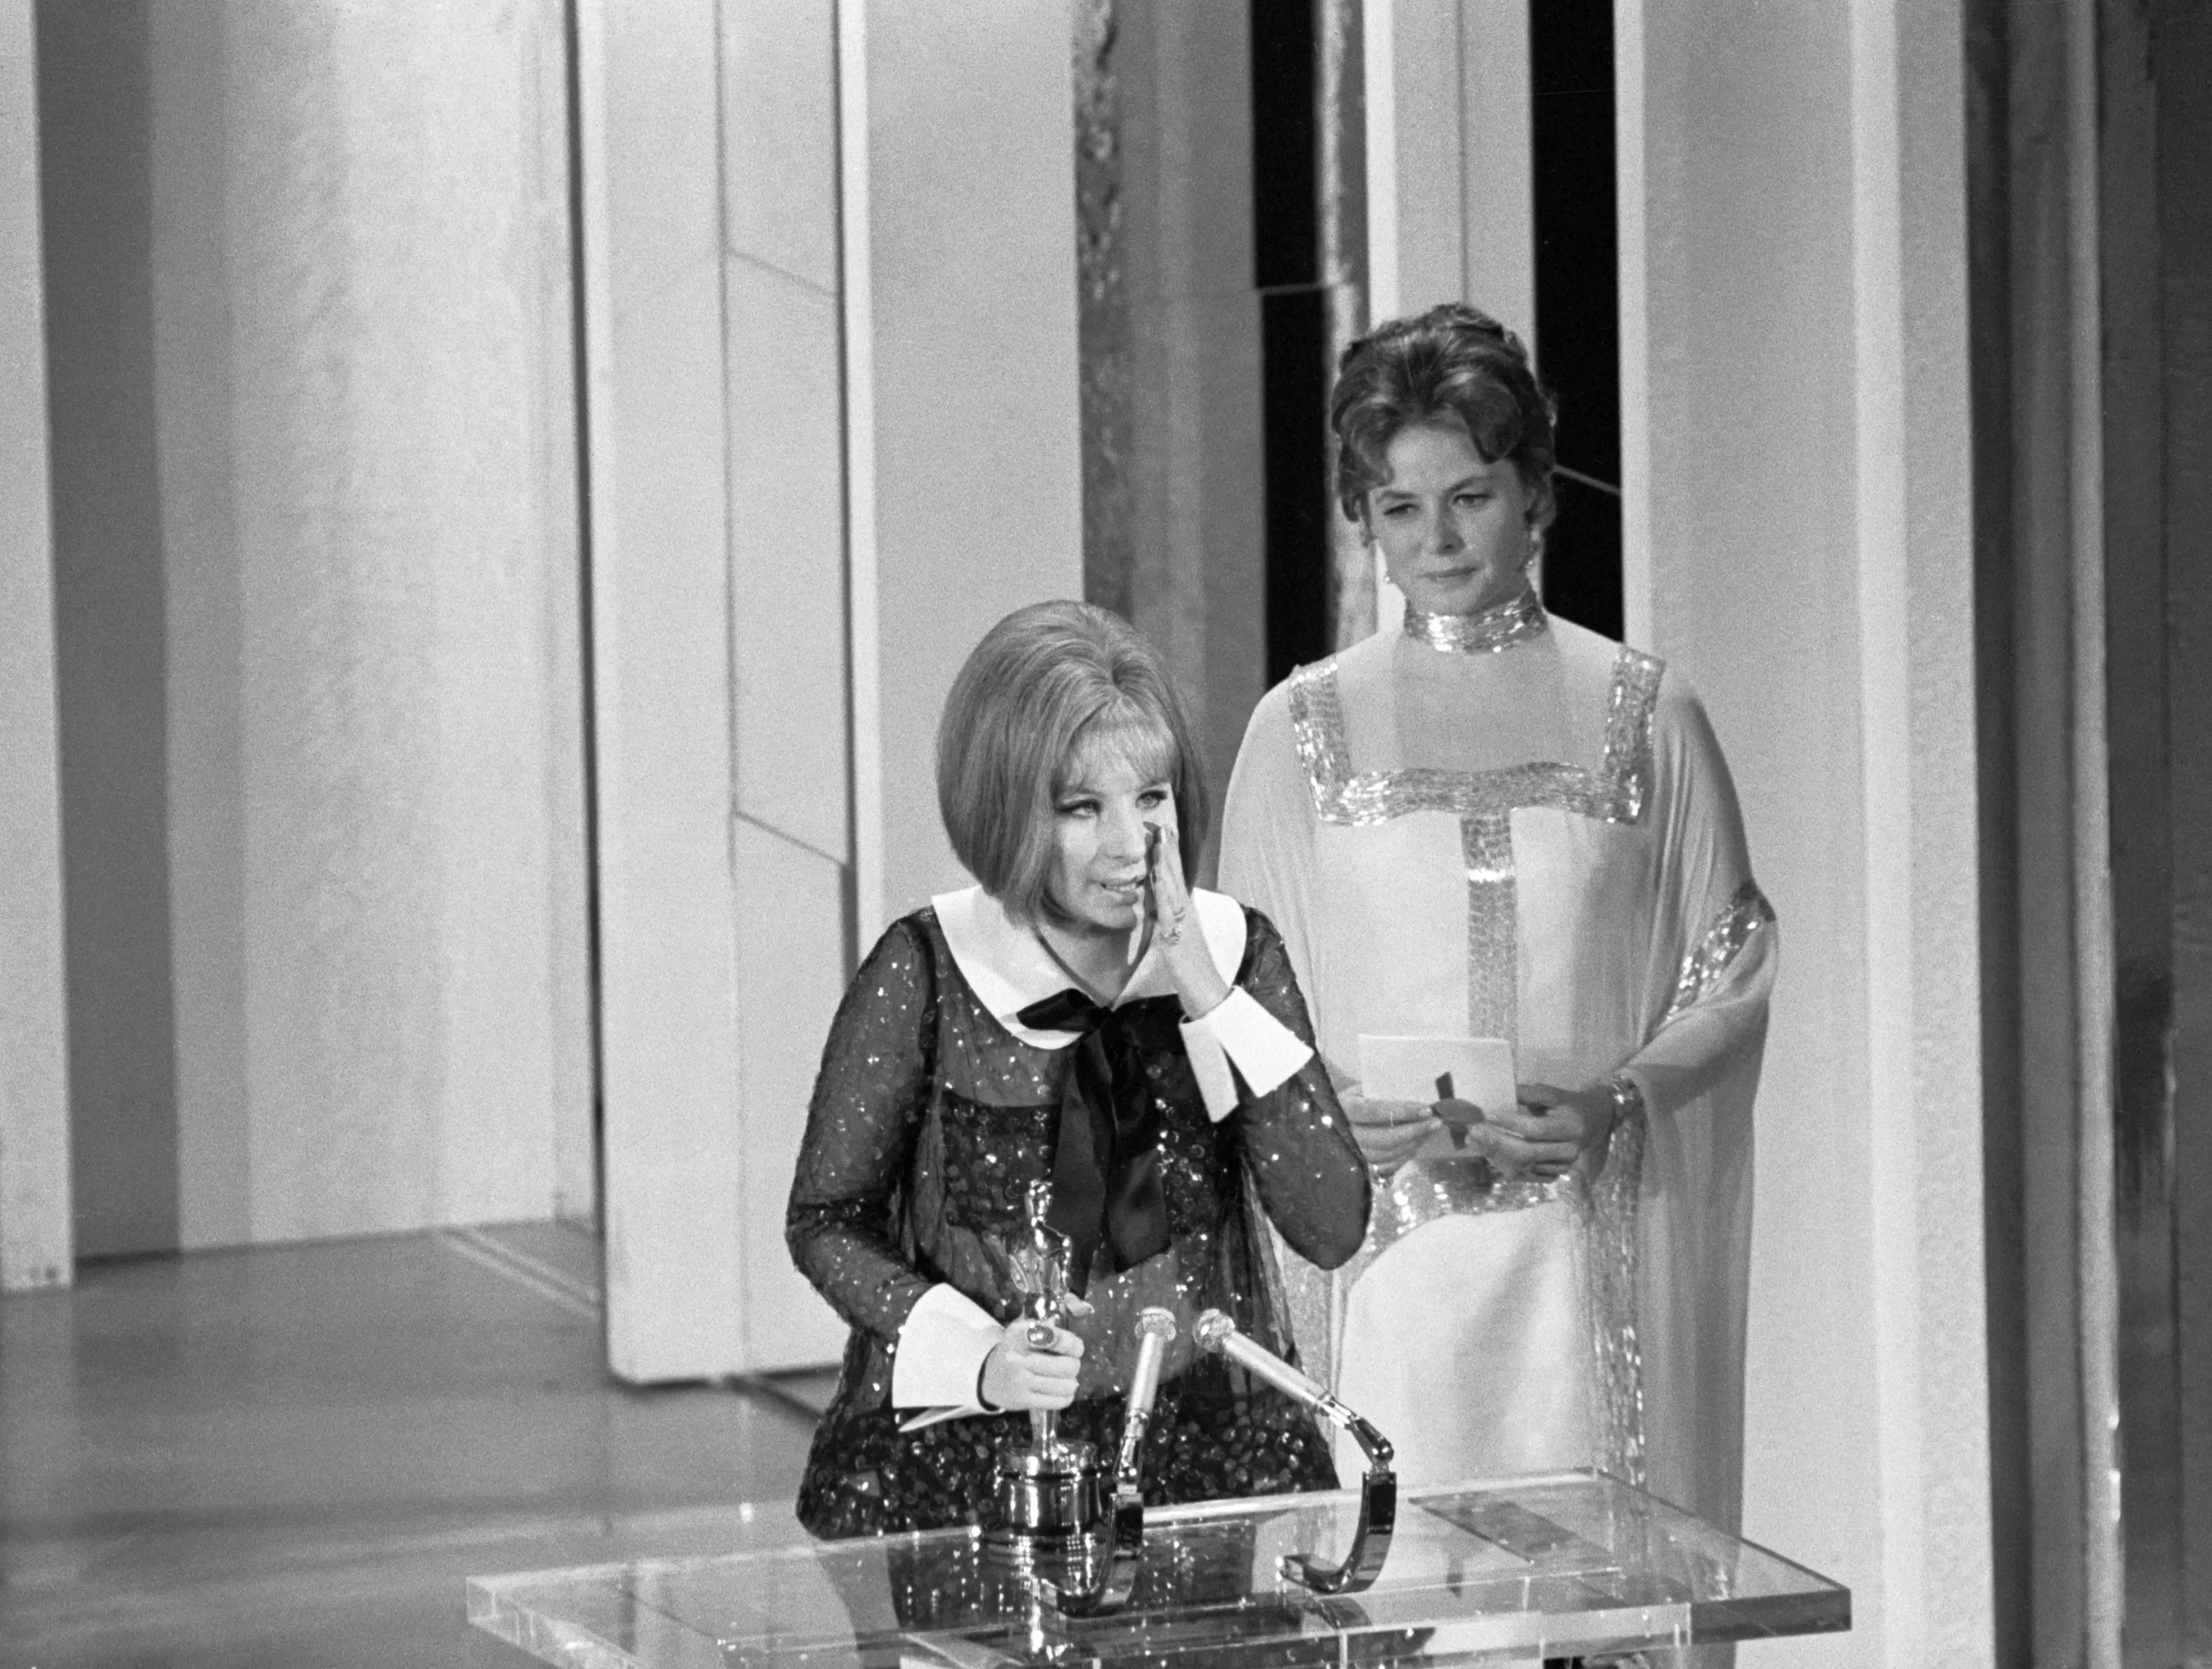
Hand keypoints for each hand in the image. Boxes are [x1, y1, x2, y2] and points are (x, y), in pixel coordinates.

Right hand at [979, 1321, 1083, 1411]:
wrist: (988, 1377)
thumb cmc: (1013, 1350)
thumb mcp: (1022, 1331)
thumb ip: (1045, 1327)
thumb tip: (1066, 1333)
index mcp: (1020, 1336)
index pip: (1056, 1339)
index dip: (1074, 1345)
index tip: (1077, 1348)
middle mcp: (1019, 1359)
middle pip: (1066, 1366)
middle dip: (1075, 1365)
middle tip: (1071, 1365)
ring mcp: (1020, 1382)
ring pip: (1065, 1386)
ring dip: (1072, 1383)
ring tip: (1068, 1379)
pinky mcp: (1022, 1401)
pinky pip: (1057, 1401)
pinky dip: (1066, 1396)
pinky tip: (1063, 1391)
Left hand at [1144, 820, 1230, 1019]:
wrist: (1209, 992)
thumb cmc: (1192, 968)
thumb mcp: (1177, 936)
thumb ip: (1168, 919)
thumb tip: (1156, 903)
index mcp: (1187, 911)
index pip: (1177, 876)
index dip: (1170, 853)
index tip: (1163, 830)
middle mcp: (1188, 912)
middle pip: (1178, 875)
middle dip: (1169, 849)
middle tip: (1162, 823)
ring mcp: (1184, 924)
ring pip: (1174, 888)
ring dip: (1167, 863)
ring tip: (1160, 841)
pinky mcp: (1177, 938)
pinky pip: (1169, 912)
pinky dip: (1163, 893)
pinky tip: (1157, 878)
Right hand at [1342, 1095, 1443, 1175]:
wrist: (1322, 1126)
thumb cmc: (1342, 1103)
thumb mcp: (1354, 1091)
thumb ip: (1376, 1092)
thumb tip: (1411, 1093)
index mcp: (1342, 1109)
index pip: (1375, 1111)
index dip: (1403, 1111)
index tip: (1427, 1109)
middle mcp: (1345, 1135)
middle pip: (1386, 1137)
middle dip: (1415, 1130)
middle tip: (1436, 1122)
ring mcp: (1350, 1155)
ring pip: (1388, 1154)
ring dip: (1412, 1143)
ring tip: (1429, 1132)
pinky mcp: (1357, 1168)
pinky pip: (1385, 1168)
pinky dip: (1403, 1158)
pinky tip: (1415, 1146)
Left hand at [1482, 1081, 1616, 1182]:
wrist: (1594, 1121)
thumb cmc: (1568, 1104)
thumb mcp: (1552, 1094)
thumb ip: (1528, 1094)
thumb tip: (1499, 1092)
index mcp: (1571, 1127)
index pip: (1535, 1129)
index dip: (1510, 1123)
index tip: (1487, 1115)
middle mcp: (1569, 1151)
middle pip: (1528, 1152)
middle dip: (1497, 1142)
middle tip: (1473, 1132)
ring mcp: (1563, 1167)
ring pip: (1524, 1167)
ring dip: (1496, 1155)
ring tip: (1475, 1142)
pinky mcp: (1556, 1176)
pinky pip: (1526, 1176)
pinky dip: (1505, 1166)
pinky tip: (1489, 1154)